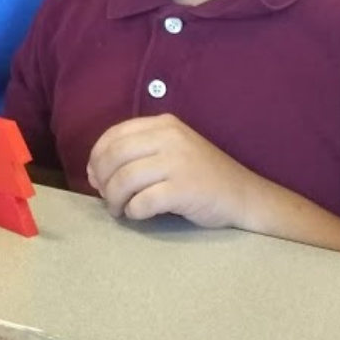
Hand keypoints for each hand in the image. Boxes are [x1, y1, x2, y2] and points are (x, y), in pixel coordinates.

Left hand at [87, 114, 264, 227]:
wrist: (244, 196)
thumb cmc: (203, 175)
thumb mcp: (172, 149)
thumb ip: (138, 151)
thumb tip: (95, 170)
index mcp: (163, 124)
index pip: (114, 134)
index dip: (97, 156)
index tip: (94, 175)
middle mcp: (169, 138)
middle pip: (115, 156)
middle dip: (102, 179)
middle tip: (105, 196)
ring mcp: (178, 162)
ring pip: (124, 179)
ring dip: (114, 199)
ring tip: (118, 209)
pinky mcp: (184, 189)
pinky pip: (143, 202)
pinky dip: (133, 211)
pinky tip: (138, 215)